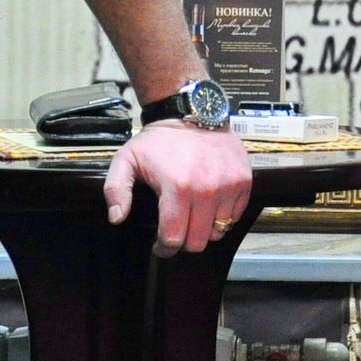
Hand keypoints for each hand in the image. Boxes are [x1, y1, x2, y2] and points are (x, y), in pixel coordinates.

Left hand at [102, 119, 252, 255]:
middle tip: (176, 229)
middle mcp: (206, 189)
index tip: (160, 245)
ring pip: (218, 232)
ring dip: (204, 228)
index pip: (173, 238)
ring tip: (193, 214)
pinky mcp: (243, 181)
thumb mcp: (127, 160)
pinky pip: (235, 216)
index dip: (164, 247)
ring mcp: (228, 186)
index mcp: (178, 187)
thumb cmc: (160, 139)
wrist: (193, 112)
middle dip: (183, 241)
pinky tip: (209, 204)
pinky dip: (223, 215)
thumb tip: (117, 218)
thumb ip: (116, 190)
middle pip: (197, 242)